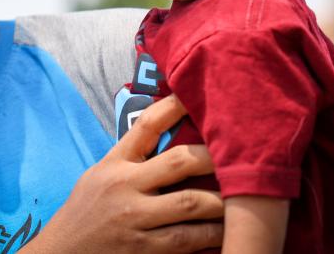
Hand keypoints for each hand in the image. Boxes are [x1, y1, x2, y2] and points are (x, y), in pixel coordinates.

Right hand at [28, 95, 223, 252]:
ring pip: (191, 203)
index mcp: (114, 163)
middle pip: (179, 161)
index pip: (146, 125)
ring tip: (247, 195)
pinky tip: (229, 232)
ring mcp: (135, 220)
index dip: (175, 105)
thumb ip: (132, 158)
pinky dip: (212, 235)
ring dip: (223, 200)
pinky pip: (188, 240)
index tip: (199, 95)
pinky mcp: (144, 251)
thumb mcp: (101, 175)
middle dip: (215, 157)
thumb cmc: (86, 212)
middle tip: (241, 153)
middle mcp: (124, 186)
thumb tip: (174, 133)